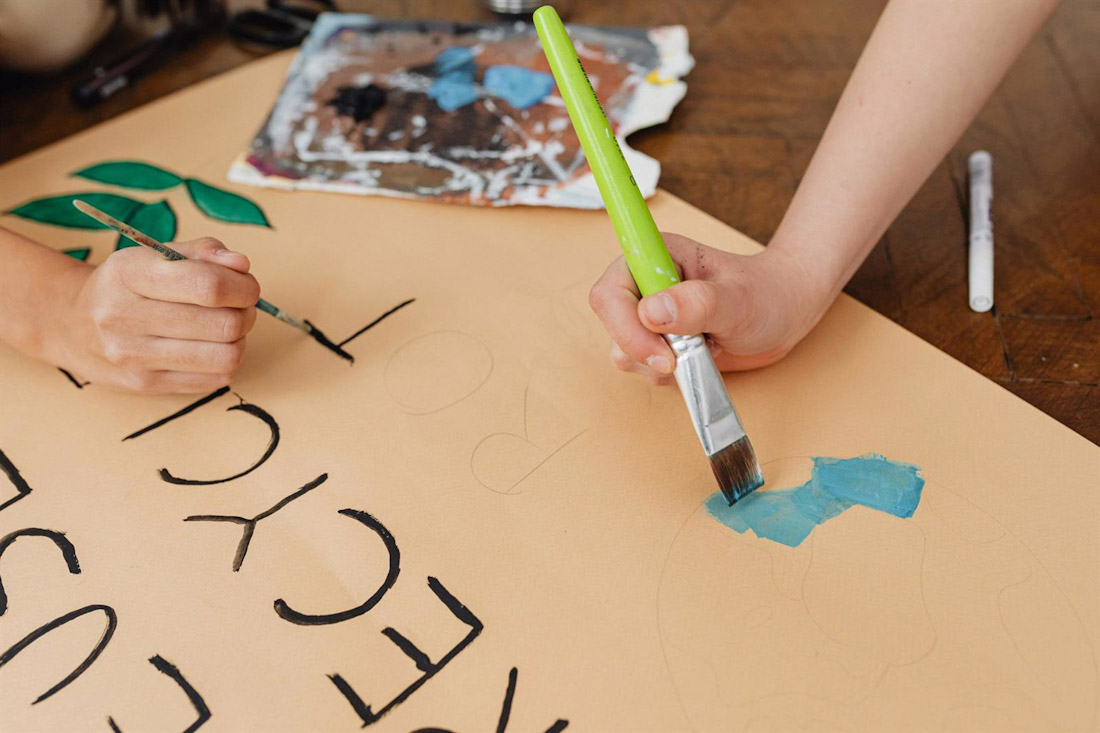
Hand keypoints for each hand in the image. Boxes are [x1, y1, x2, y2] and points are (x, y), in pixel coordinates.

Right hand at [47, 237, 259, 392]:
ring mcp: (133, 356)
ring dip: (239, 340)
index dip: (243, 287)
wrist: (72, 325)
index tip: (248, 286)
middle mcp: (125, 316)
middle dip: (246, 313)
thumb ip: (203, 252)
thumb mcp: (156, 255)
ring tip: (228, 328)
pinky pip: (215, 379)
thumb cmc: (128, 285)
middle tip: (241, 307)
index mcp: (129, 273)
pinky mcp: (145, 384)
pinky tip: (211, 348)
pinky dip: (225, 362)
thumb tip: (242, 265)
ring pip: (226, 357)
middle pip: (224, 325)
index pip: (208, 286)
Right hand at [588, 233, 829, 384]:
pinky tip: (698, 360)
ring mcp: (649, 314)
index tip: (662, 352)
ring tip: (701, 351)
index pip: (611, 290)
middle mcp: (645, 284)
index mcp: (656, 257)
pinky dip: (667, 373)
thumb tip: (651, 312)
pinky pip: (642, 367)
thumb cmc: (766, 295)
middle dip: (643, 350)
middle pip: (611, 324)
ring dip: (658, 364)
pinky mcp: (656, 341)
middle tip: (681, 361)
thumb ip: (697, 303)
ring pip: (623, 351)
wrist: (785, 314)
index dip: (624, 325)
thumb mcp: (738, 299)